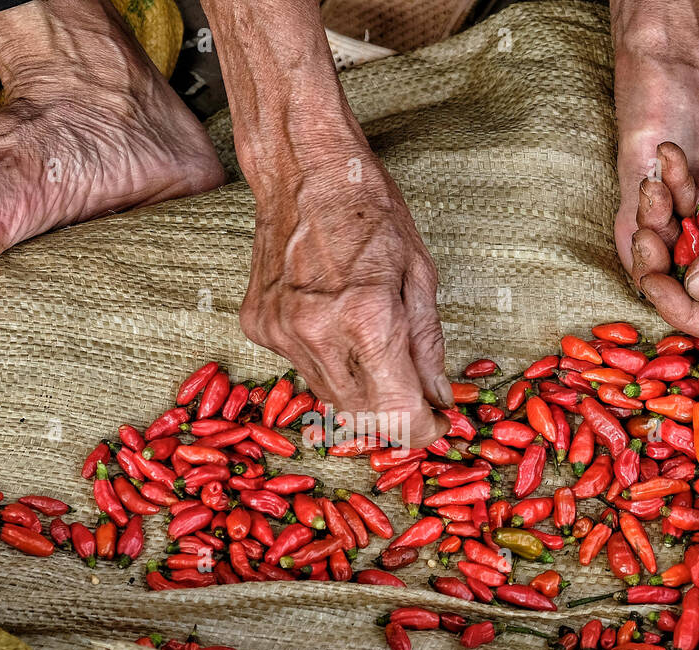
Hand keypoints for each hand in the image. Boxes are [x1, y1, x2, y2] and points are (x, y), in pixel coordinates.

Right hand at [240, 149, 450, 447]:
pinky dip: (327, 364)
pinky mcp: (259, 326)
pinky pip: (300, 368)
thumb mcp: (420, 272)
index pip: (398, 414)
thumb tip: (440, 397)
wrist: (302, 169)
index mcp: (367, 320)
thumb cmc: (369, 209)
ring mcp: (281, 333)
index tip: (438, 424)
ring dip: (362, 393)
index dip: (423, 430)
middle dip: (395, 417)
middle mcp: (318, 334)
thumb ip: (428, 344)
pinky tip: (338, 329)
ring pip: (329, 397)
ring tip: (380, 357)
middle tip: (417, 398)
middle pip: (362, 416)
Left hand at [632, 61, 698, 345]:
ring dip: (659, 218)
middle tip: (644, 234)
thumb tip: (694, 288)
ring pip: (681, 243)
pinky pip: (685, 202)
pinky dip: (672, 184)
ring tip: (654, 186)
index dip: (686, 312)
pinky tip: (669, 157)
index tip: (655, 282)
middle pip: (694, 286)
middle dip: (661, 262)